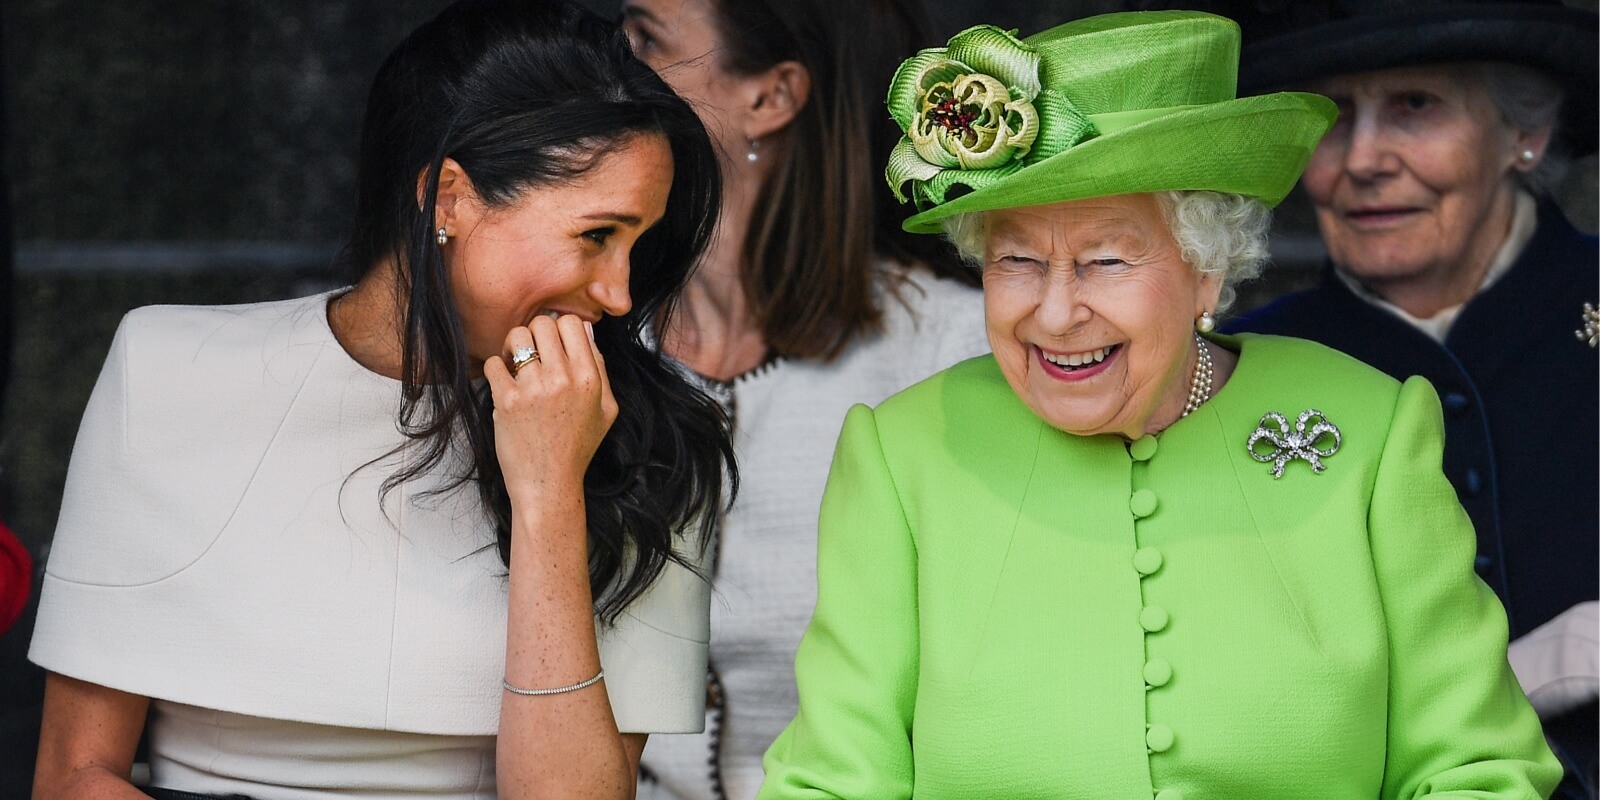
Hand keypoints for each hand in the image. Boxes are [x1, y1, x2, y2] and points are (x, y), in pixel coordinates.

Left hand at [484, 314, 616, 503]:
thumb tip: (585, 329)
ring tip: (515, 365)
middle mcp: (563, 378)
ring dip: (513, 347)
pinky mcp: (507, 400)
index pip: (571, 323)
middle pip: (542, 323)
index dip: (559, 328)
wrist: (549, 483)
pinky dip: (496, 370)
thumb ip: (599, 367)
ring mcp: (534, 388)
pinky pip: (493, 363)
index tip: (552, 345)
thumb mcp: (606, 409)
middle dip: (534, 334)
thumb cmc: (577, 446)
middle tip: (531, 354)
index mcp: (589, 377)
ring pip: (516, 336)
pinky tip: (504, 386)